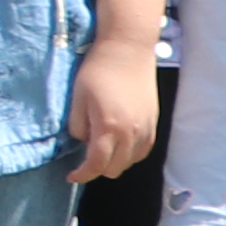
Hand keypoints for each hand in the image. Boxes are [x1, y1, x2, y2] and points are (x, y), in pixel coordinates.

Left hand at [64, 34, 160, 183]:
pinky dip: (130, 154)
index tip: (71, 176)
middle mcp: (131, 133)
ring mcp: (146, 129)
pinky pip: (143, 151)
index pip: (96, 165)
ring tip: (102, 147)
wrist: (128, 49)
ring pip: (130, 162)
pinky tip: (119, 143)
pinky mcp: (154, 123)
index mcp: (108, 127)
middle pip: (114, 169)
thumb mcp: (78, 98)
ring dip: (114, 162)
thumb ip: (78, 127)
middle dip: (97, 168)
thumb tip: (84, 142)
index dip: (82, 175)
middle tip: (85, 157)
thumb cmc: (98, 70)